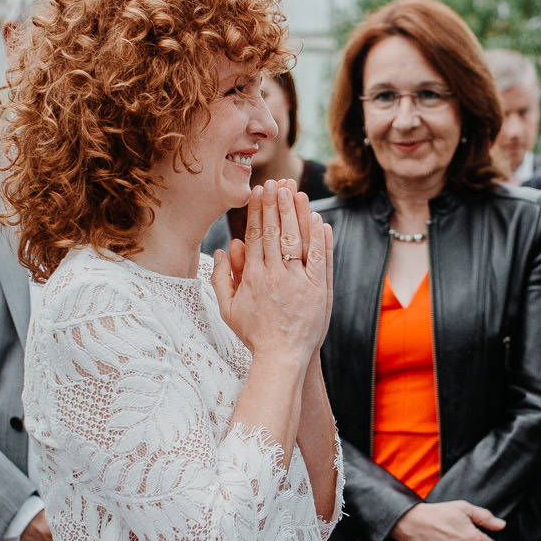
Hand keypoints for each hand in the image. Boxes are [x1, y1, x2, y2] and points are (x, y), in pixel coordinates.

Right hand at [213, 180, 333, 363]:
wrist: (281, 358)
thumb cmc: (254, 335)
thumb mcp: (228, 309)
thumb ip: (221, 280)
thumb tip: (221, 251)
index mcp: (253, 277)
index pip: (256, 235)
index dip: (258, 211)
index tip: (259, 191)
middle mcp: (276, 276)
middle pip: (276, 232)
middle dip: (276, 204)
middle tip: (276, 182)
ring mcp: (299, 282)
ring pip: (298, 240)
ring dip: (296, 214)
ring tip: (295, 191)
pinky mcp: (318, 290)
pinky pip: (319, 259)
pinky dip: (320, 239)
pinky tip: (319, 220)